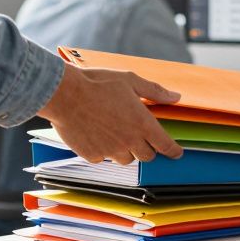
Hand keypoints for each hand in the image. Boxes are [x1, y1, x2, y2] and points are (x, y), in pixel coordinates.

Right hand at [37, 63, 183, 164]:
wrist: (64, 94)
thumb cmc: (98, 84)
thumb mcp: (130, 81)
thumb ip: (154, 91)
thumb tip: (175, 97)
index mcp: (143, 124)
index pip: (166, 146)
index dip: (173, 151)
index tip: (176, 153)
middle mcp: (129, 141)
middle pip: (147, 156)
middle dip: (147, 148)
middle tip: (140, 136)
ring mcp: (110, 150)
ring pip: (126, 159)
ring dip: (126, 151)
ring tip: (116, 133)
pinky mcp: (91, 155)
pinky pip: (103, 158)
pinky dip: (104, 151)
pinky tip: (97, 135)